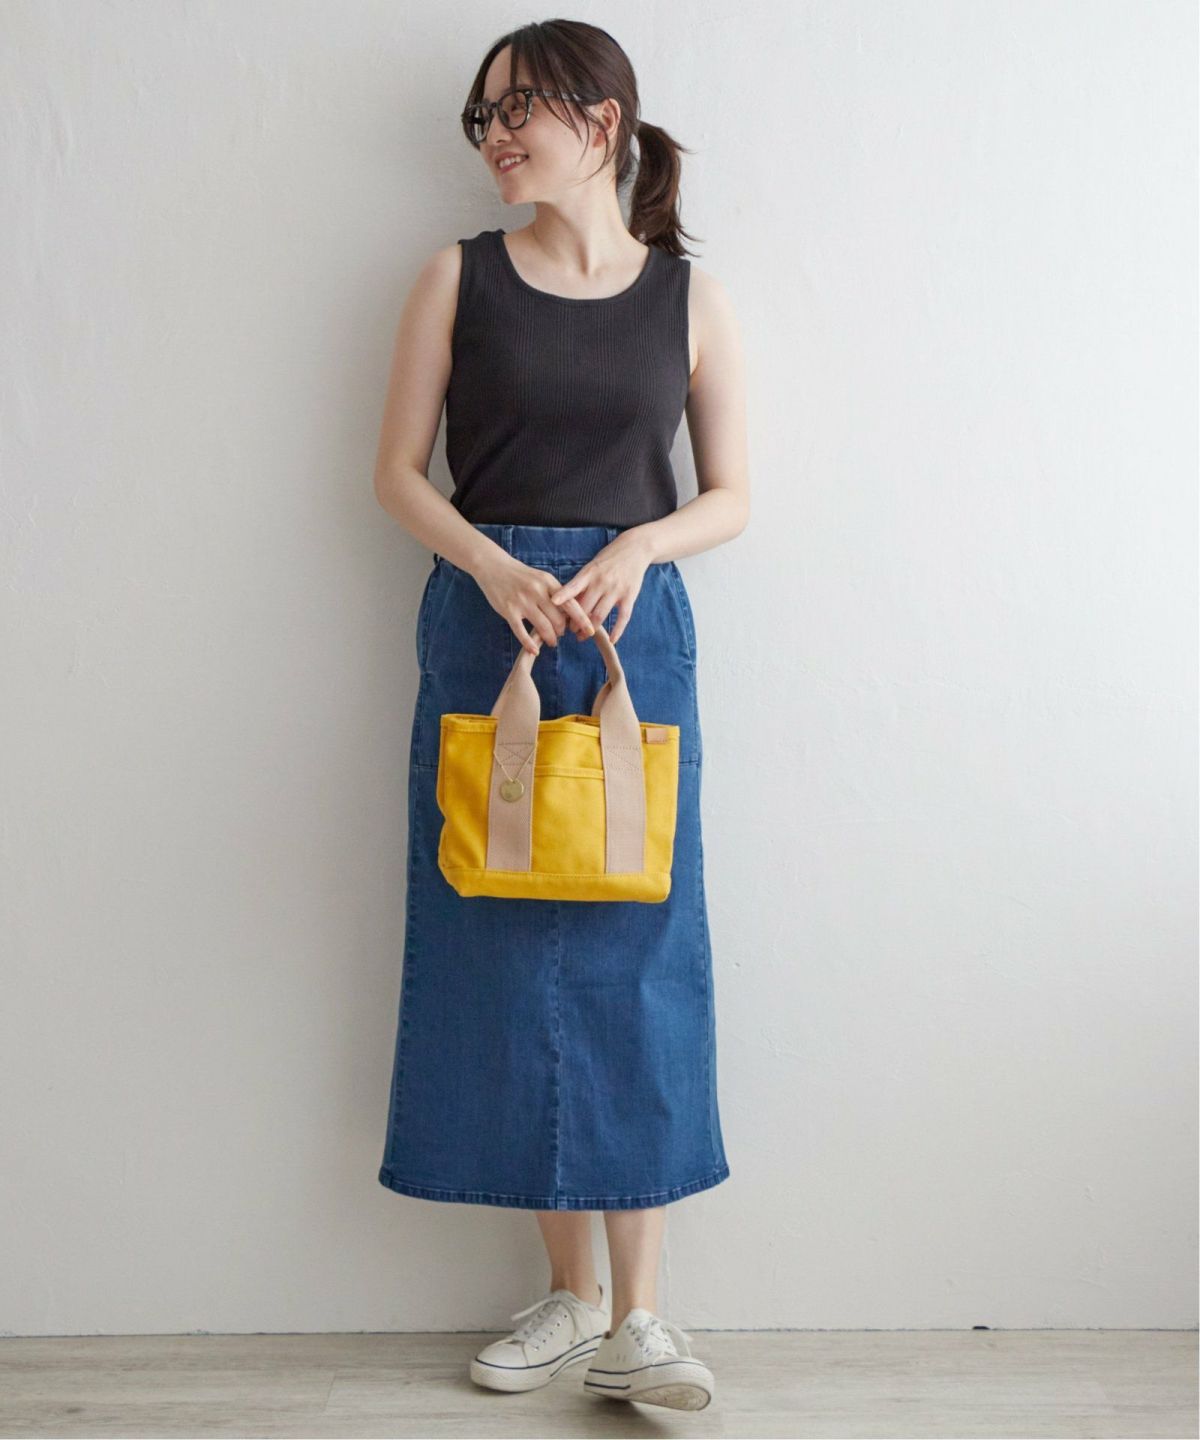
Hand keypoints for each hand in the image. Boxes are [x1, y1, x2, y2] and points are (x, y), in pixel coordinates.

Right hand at [472, 552, 596, 656]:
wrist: (493, 566)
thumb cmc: (521, 576)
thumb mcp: (541, 578)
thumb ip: (555, 594)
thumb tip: (571, 613)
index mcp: (548, 582)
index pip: (570, 604)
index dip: (582, 620)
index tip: (590, 631)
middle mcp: (537, 591)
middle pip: (558, 619)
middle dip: (562, 631)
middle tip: (561, 634)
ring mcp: (522, 601)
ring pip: (543, 627)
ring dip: (550, 639)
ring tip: (551, 642)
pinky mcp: (508, 611)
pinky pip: (521, 632)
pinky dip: (529, 644)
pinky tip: (535, 650)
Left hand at [546, 531, 652, 645]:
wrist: (635, 548)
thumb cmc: (609, 559)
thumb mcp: (593, 566)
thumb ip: (582, 584)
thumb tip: (566, 603)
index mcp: (590, 572)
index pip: (574, 586)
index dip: (564, 595)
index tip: (553, 603)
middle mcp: (602, 582)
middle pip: (585, 607)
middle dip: (574, 622)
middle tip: (568, 631)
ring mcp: (616, 590)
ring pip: (600, 615)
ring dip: (589, 629)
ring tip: (582, 636)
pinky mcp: (630, 596)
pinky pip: (623, 617)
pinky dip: (617, 630)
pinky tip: (612, 640)